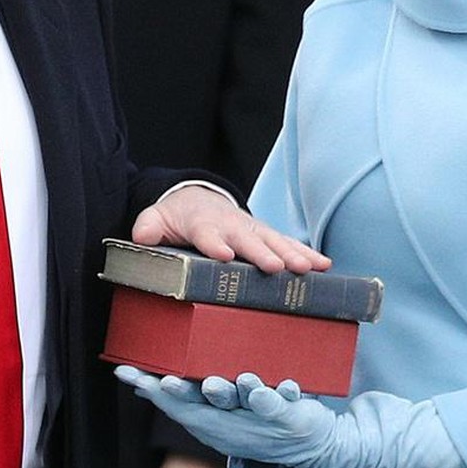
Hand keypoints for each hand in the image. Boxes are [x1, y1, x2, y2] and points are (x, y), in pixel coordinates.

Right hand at [119, 369, 338, 467]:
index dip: (151, 389)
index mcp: (211, 420)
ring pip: (239, 402)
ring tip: (214, 382)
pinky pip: (281, 405)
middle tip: (165, 381)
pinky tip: (272, 389)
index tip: (126, 372)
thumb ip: (185, 399)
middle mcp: (231, 421)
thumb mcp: (216, 414)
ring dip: (227, 392)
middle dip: (183, 394)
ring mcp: (259, 419)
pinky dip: (275, 397)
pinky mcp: (288, 416)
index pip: (176, 405)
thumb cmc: (257, 421)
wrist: (312, 446)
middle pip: (202, 406)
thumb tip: (143, 385)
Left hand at [131, 185, 328, 274]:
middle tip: (275, 267)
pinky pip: (287, 243)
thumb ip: (149, 226)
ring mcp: (251, 229)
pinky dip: (306, 253)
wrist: (197, 199)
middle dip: (261, 252)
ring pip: (273, 241)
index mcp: (202, 223)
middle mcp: (231, 224)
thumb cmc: (177, 217)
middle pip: (247, 239)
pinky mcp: (265, 235)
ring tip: (308, 269)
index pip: (207, 233)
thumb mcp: (156, 219)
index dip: (215, 243)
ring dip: (291, 254)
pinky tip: (323, 265)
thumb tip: (143, 235)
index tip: (224, 255)